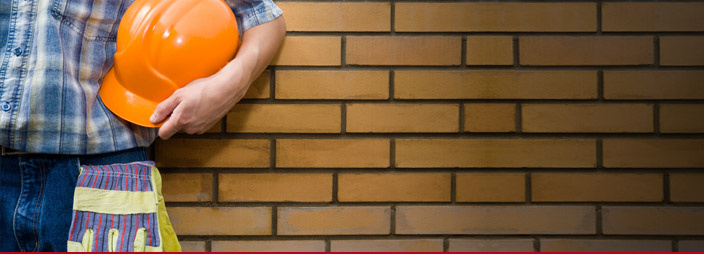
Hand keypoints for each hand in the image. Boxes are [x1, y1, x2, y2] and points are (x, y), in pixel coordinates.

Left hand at [150, 15, 285, 138]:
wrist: (227, 88)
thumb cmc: (204, 89)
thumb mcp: (179, 95)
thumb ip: (163, 108)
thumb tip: (153, 118)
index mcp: (181, 121)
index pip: (163, 134)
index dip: (160, 125)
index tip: (161, 116)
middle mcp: (191, 128)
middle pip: (176, 128)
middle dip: (175, 118)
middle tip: (180, 102)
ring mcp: (201, 128)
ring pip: (187, 125)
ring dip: (187, 116)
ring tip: (193, 102)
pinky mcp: (209, 125)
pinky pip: (197, 123)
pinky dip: (197, 115)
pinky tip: (201, 104)